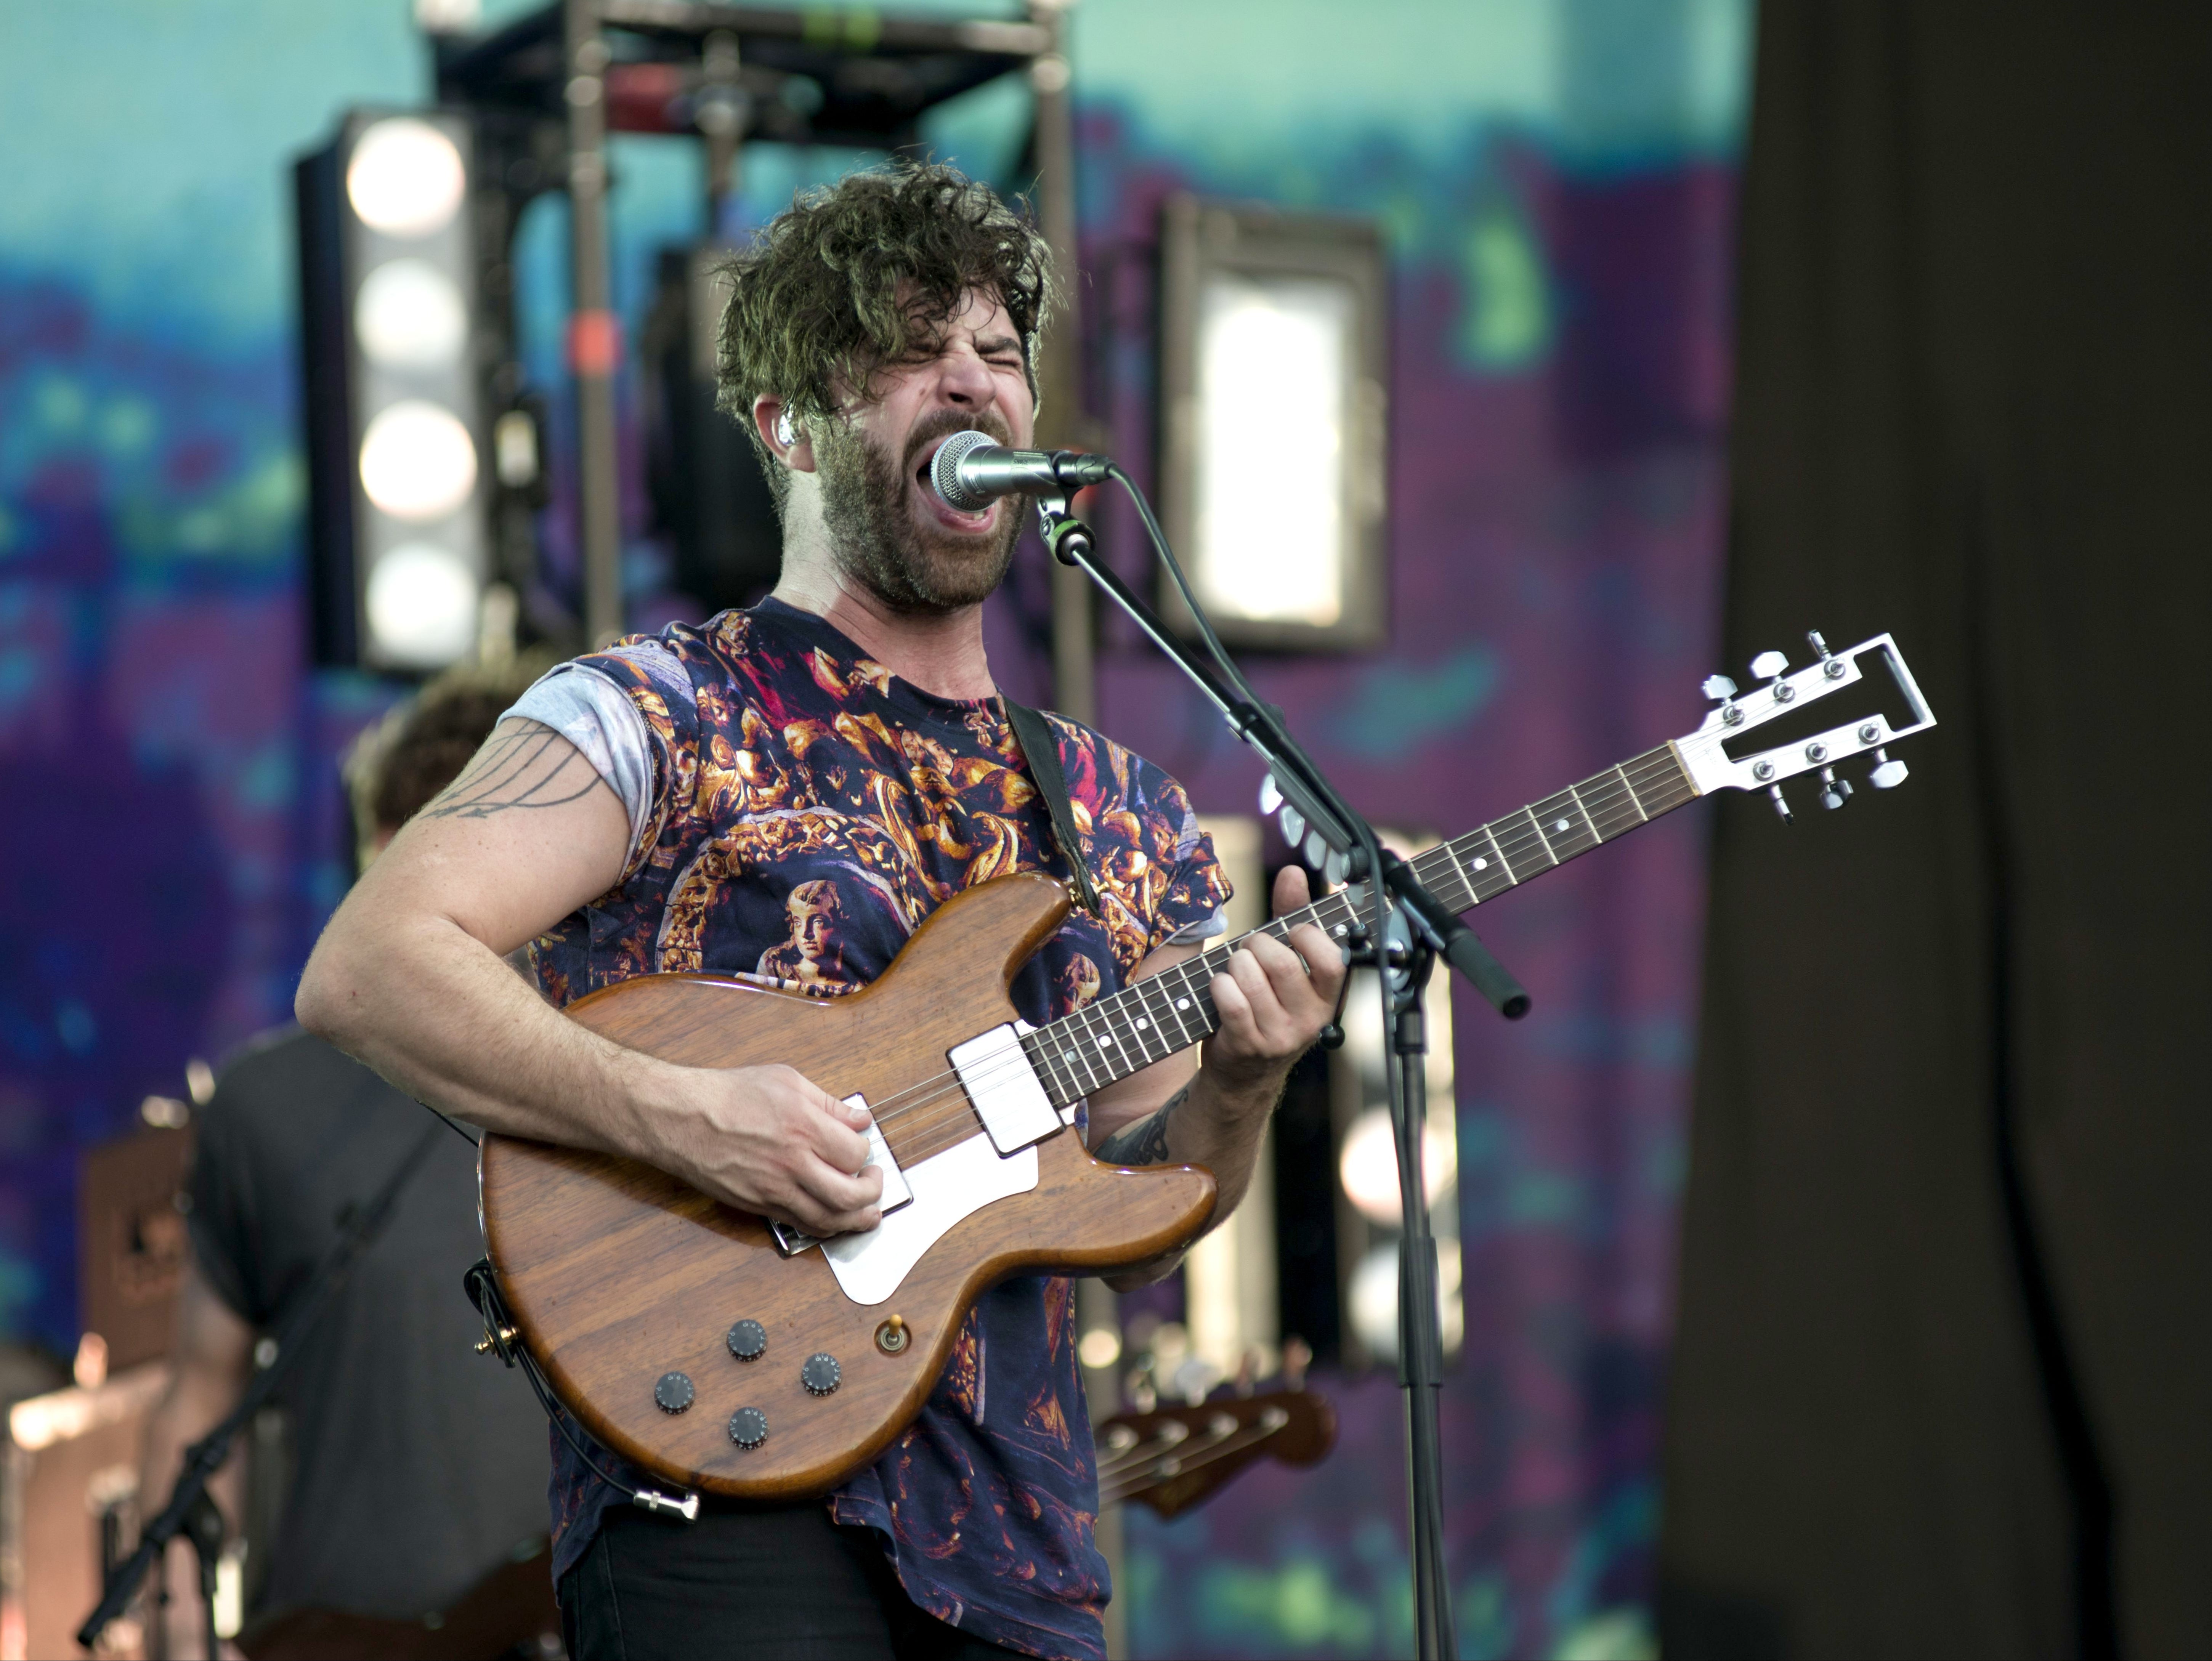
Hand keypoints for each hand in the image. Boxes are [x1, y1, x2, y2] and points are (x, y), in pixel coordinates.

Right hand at [653, 1064, 884, 1236]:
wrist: (680, 1119)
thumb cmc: (727, 1095)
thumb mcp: (786, 1080)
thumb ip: (828, 1104)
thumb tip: (859, 1119)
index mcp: (803, 1126)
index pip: (855, 1152)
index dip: (866, 1152)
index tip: (863, 1146)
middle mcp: (792, 1162)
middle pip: (850, 1194)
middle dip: (873, 1192)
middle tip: (875, 1180)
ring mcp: (774, 1188)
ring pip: (828, 1219)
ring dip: (856, 1219)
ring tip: (868, 1211)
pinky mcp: (758, 1205)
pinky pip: (801, 1225)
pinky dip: (825, 1227)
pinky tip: (834, 1219)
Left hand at [1200, 866, 1347, 1095]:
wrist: (1244, 1071)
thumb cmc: (1267, 1005)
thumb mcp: (1286, 963)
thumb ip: (1291, 916)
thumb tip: (1293, 872)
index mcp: (1329, 997)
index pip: (1331, 959)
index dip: (1305, 936)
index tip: (1290, 933)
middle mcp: (1311, 1019)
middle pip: (1282, 963)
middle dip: (1256, 945)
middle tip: (1249, 950)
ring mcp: (1281, 1036)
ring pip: (1251, 978)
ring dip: (1234, 965)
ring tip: (1234, 969)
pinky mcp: (1249, 1046)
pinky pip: (1230, 1001)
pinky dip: (1219, 986)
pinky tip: (1221, 988)